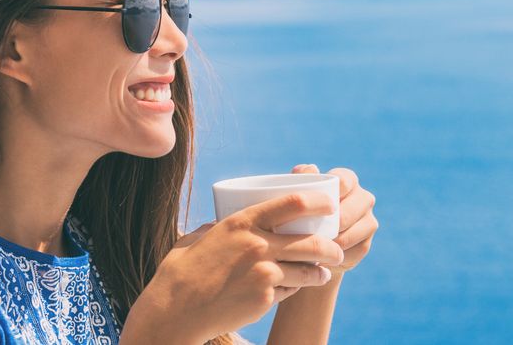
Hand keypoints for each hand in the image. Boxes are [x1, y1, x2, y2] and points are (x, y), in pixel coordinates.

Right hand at [124, 192, 345, 342]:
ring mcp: (263, 273)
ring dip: (320, 272)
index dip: (319, 202)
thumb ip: (222, 226)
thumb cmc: (183, 271)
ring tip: (323, 272)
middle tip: (336, 250)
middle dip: (331, 247)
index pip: (293, 203)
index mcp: (241, 222)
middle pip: (311, 242)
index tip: (330, 205)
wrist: (175, 310)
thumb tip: (229, 220)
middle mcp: (257, 245)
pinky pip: (289, 292)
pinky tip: (291, 290)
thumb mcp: (201, 236)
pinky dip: (292, 290)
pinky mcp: (264, 299)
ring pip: (307, 270)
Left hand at [291, 164, 377, 275]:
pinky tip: (323, 259)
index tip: (318, 204)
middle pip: (352, 209)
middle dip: (335, 221)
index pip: (345, 181)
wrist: (307, 244)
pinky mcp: (366, 244)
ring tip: (315, 248)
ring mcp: (368, 221)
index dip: (335, 190)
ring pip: (355, 231)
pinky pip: (355, 251)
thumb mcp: (297, 195)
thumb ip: (301, 179)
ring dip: (335, 241)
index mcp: (348, 180)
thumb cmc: (299, 212)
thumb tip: (309, 169)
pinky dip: (338, 256)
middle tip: (313, 232)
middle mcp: (363, 198)